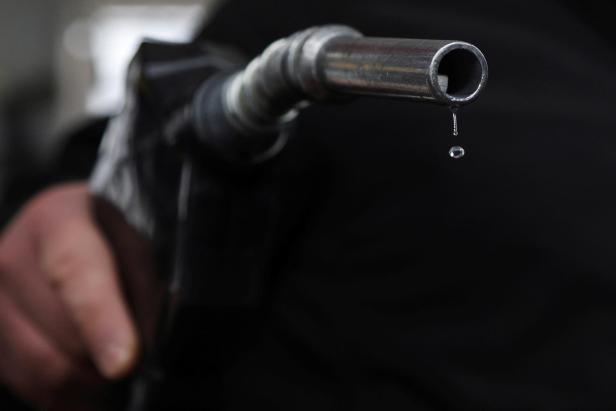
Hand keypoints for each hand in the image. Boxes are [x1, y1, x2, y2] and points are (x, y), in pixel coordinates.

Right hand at [0, 183, 137, 408]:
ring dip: (91, 380)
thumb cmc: (109, 244)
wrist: (62, 241)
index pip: (76, 272)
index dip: (101, 321)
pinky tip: (86, 374)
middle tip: (135, 348)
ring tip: (112, 361)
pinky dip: (67, 392)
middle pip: (66, 333)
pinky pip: (30, 386)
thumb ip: (142, 292)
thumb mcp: (138, 250)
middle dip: (111, 353)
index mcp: (58, 220)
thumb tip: (131, 355)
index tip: (124, 361)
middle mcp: (9, 257)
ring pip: (47, 368)